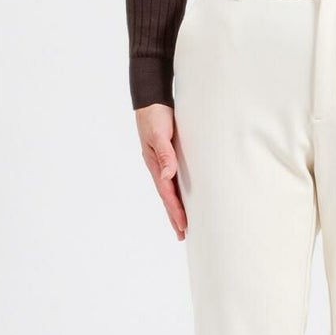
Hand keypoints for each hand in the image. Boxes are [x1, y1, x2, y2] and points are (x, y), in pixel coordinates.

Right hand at [134, 103, 187, 240]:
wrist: (152, 99)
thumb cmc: (155, 115)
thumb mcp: (159, 134)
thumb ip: (164, 154)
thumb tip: (167, 175)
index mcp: (155, 165)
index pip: (167, 194)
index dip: (175, 211)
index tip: (183, 226)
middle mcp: (158, 167)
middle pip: (168, 198)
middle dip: (175, 217)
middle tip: (182, 235)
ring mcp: (162, 164)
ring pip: (170, 191)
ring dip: (176, 208)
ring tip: (183, 224)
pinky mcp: (168, 158)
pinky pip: (174, 181)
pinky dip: (178, 194)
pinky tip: (184, 199)